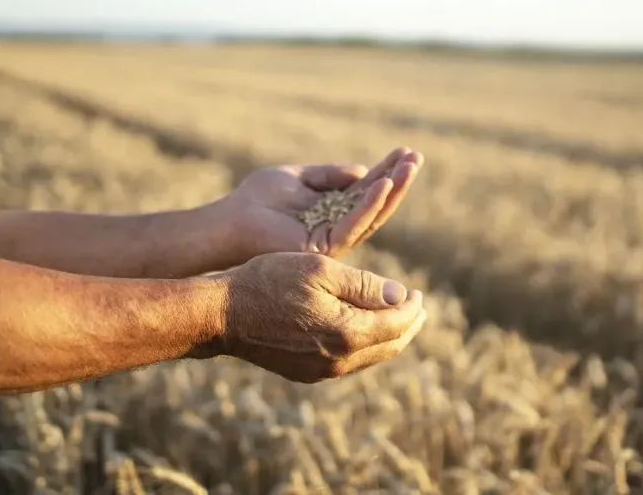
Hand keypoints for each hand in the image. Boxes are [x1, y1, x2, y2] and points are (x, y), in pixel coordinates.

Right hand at [212, 252, 426, 382]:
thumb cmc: (269, 281)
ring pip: (371, 357)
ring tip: (397, 318)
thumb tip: (401, 296)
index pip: (397, 323)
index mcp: (347, 333)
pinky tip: (362, 330)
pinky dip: (365, 345)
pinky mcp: (307, 372)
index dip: (412, 307)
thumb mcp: (321, 270)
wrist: (223, 314)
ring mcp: (322, 371)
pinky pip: (349, 362)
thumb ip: (365, 285)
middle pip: (389, 346)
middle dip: (408, 325)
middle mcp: (339, 360)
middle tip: (418, 308)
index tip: (418, 292)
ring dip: (388, 337)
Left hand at [227, 147, 423, 258]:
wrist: (230, 221)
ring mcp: (333, 240)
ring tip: (409, 167)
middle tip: (416, 157)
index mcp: (332, 210)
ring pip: (371, 215)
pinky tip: (383, 184)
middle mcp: (337, 227)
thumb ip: (329, 175)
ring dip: (392, 190)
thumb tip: (362, 170)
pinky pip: (353, 224)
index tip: (405, 151)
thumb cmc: (257, 199)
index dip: (386, 171)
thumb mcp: (298, 177)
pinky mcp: (324, 246)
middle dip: (397, 181)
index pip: (366, 190)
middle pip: (376, 204)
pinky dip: (369, 205)